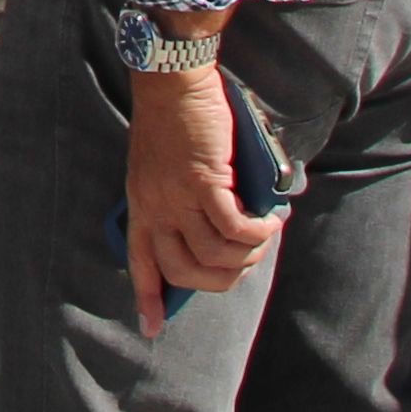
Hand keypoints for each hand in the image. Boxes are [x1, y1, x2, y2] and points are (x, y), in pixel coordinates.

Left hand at [123, 58, 280, 337]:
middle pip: (183, 271)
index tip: (152, 330)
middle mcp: (155, 207)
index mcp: (141, 206)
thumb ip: (183, 198)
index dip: (148, 299)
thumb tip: (225, 226)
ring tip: (264, 239)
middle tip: (245, 265)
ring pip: (213, 254)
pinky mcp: (203, 181)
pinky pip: (233, 226)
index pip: (140, 263)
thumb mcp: (163, 167)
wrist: (172, 81)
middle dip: (220, 280)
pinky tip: (269, 222)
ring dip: (246, 255)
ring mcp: (177, 197)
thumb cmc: (174, 119)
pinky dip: (256, 232)